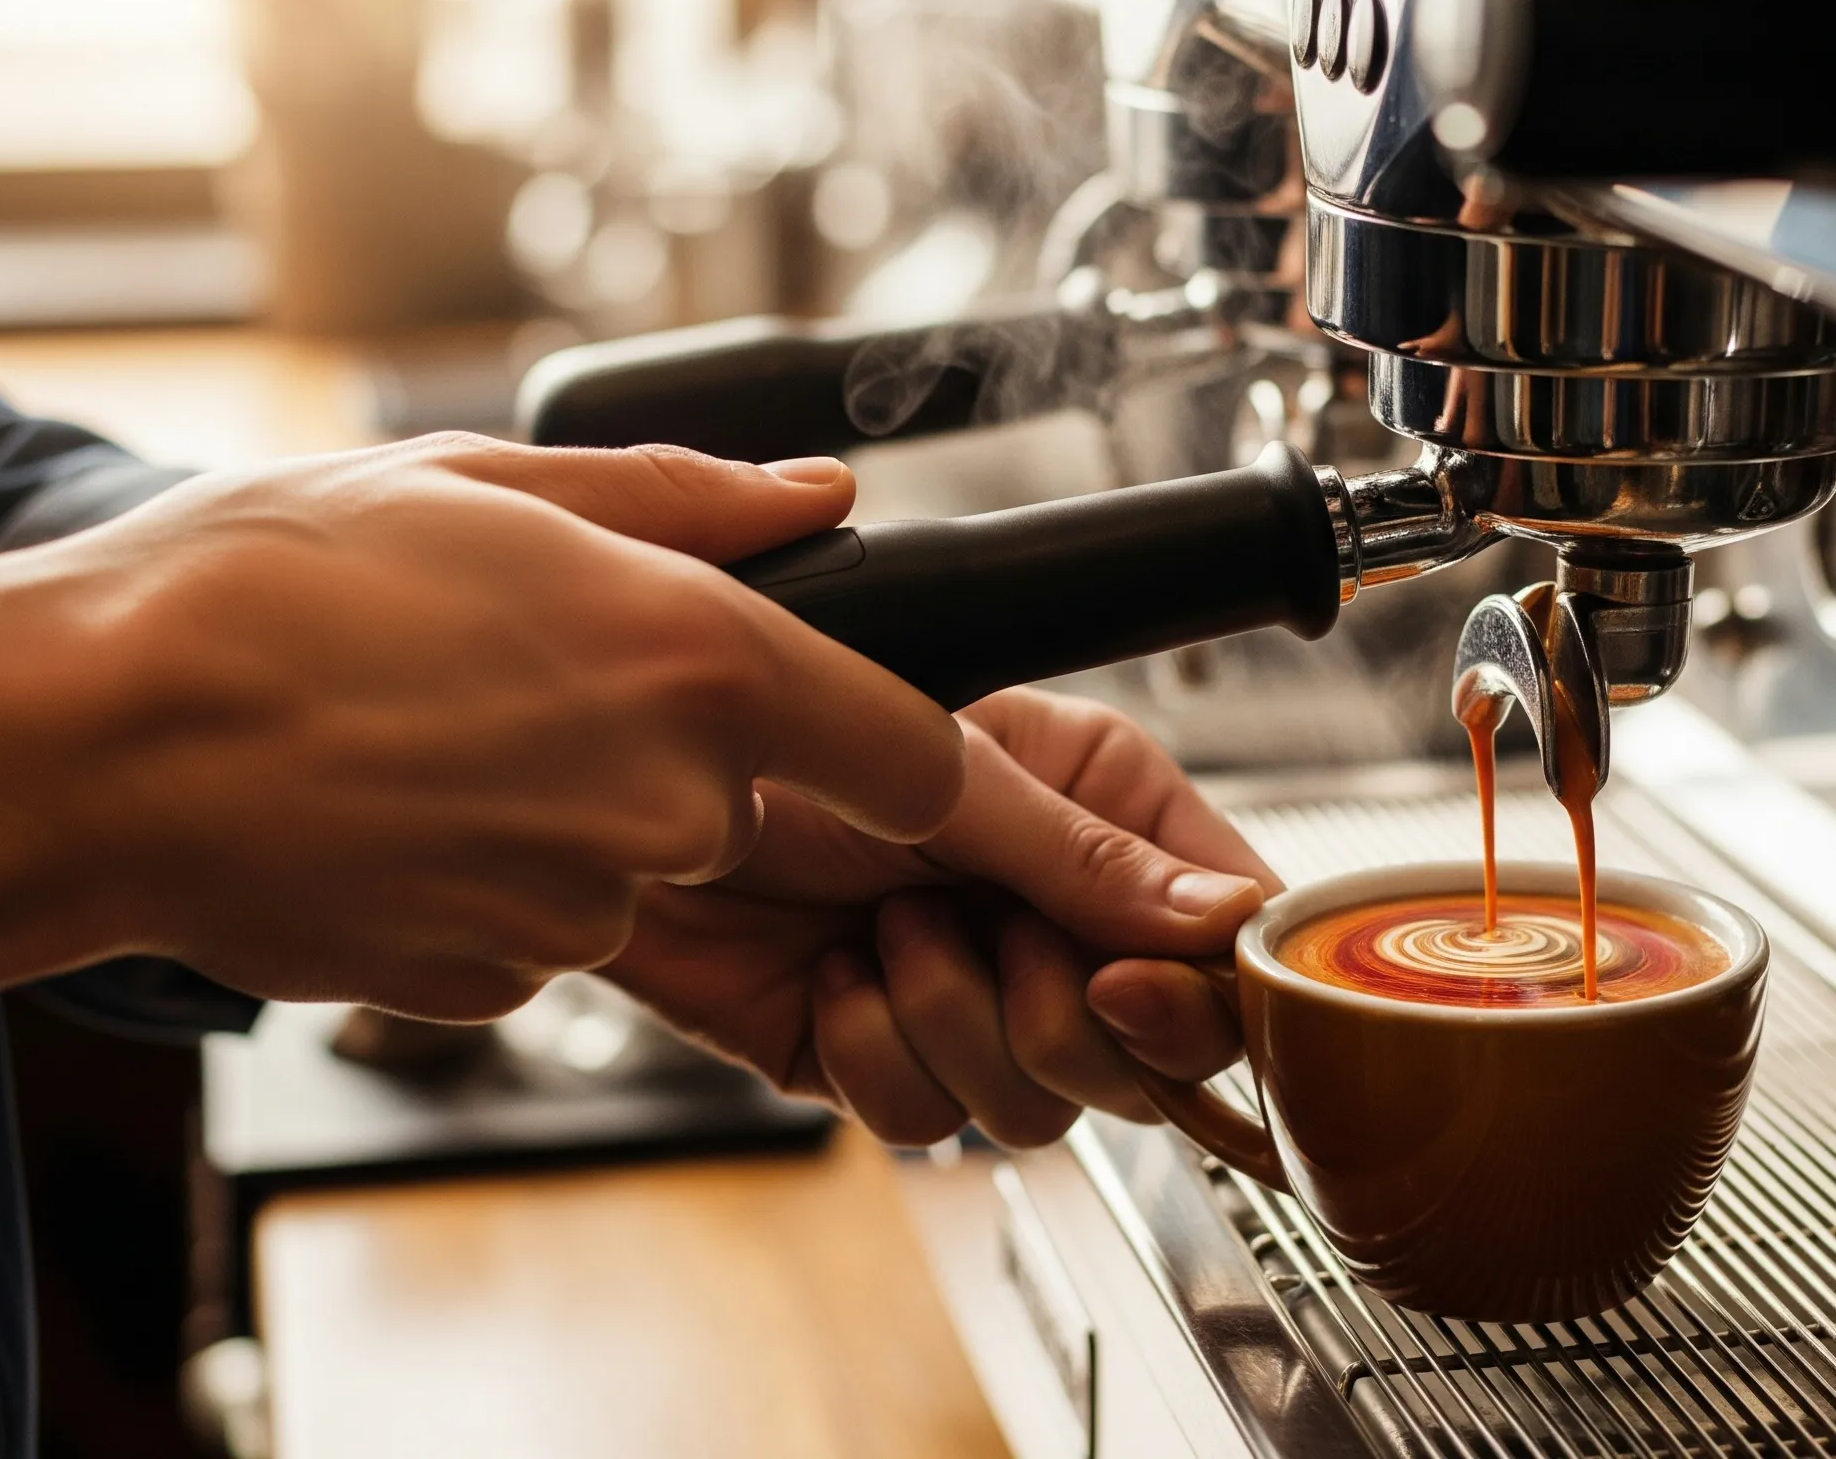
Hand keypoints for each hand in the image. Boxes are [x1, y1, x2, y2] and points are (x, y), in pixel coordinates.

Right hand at [0, 436, 964, 1155]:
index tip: (1065, 839)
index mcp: (695, 660)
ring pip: (650, 871)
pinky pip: (555, 929)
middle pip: (772, 813)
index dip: (998, 803)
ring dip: (581, 811)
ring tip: (429, 730)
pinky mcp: (507, 985)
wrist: (88, 743)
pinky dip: (509, 875)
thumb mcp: (491, 487)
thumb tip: (826, 502)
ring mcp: (588, 908)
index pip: (922, 756)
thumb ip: (691, 503)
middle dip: (704, 768)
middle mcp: (669, 800)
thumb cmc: (268, 589)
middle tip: (534, 692)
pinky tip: (399, 804)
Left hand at [602, 689, 1278, 1147]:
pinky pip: (926, 1121)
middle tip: (1000, 939)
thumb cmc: (765, 713)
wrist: (615, 780)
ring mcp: (966, 993)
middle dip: (1062, 1012)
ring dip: (956, 1023)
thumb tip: (1220, 919)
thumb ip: (1085, 851)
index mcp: (1096, 813)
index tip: (1137, 980)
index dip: (1200, 984)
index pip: (1220, 932)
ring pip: (1040, 1103)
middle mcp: (1042, 911)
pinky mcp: (878, 1058)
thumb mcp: (946, 762)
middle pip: (1145, 1051)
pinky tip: (835, 977)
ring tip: (892, 929)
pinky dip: (875, 1054)